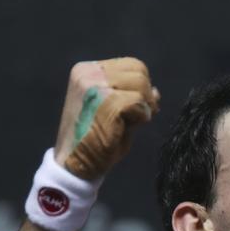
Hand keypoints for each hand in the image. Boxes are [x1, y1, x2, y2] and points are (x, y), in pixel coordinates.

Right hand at [53, 57, 160, 180]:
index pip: (132, 65)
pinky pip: (138, 103)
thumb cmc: (93, 140)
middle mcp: (88, 72)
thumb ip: (131, 96)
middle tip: (138, 118)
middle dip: (145, 95)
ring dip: (143, 106)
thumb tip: (156, 91)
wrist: (73, 165)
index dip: (142, 87)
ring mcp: (94, 85)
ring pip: (141, 84)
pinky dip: (140, 117)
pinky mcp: (105, 101)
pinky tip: (126, 129)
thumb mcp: (113, 111)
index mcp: (86, 70)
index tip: (138, 108)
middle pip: (139, 71)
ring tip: (129, 123)